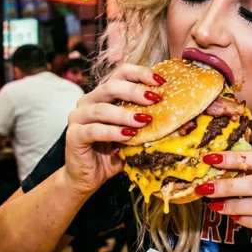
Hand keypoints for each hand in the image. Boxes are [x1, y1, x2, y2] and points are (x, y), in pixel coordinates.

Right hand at [63, 63, 161, 197]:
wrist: (88, 177)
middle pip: (110, 86)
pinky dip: (112, 132)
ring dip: (125, 114)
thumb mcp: (133, 134)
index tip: (161, 81)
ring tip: (144, 120)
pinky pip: (94, 130)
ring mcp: (78, 117)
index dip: (140, 74)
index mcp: (102, 95)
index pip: (121, 74)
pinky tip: (128, 136)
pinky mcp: (73, 136)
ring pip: (102, 109)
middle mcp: (88, 101)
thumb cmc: (112, 153)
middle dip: (135, 91)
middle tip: (155, 99)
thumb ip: (146, 123)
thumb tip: (178, 118)